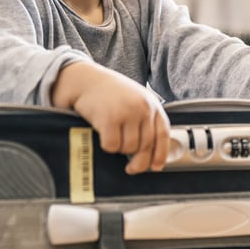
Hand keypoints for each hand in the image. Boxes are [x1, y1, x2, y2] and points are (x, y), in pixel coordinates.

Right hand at [51, 61, 170, 174]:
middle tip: (131, 168)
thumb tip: (150, 153)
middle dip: (138, 162)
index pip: (162, 134)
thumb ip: (145, 120)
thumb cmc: (110, 92)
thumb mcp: (136, 100)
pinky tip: (103, 136)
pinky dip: (107, 146)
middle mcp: (142, 108)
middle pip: (146, 146)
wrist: (87, 80)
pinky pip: (112, 146)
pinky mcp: (109, 119)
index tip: (156, 167)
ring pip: (128, 148)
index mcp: (152, 104)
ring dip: (120, 149)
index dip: (160, 154)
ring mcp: (126, 113)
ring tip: (113, 138)